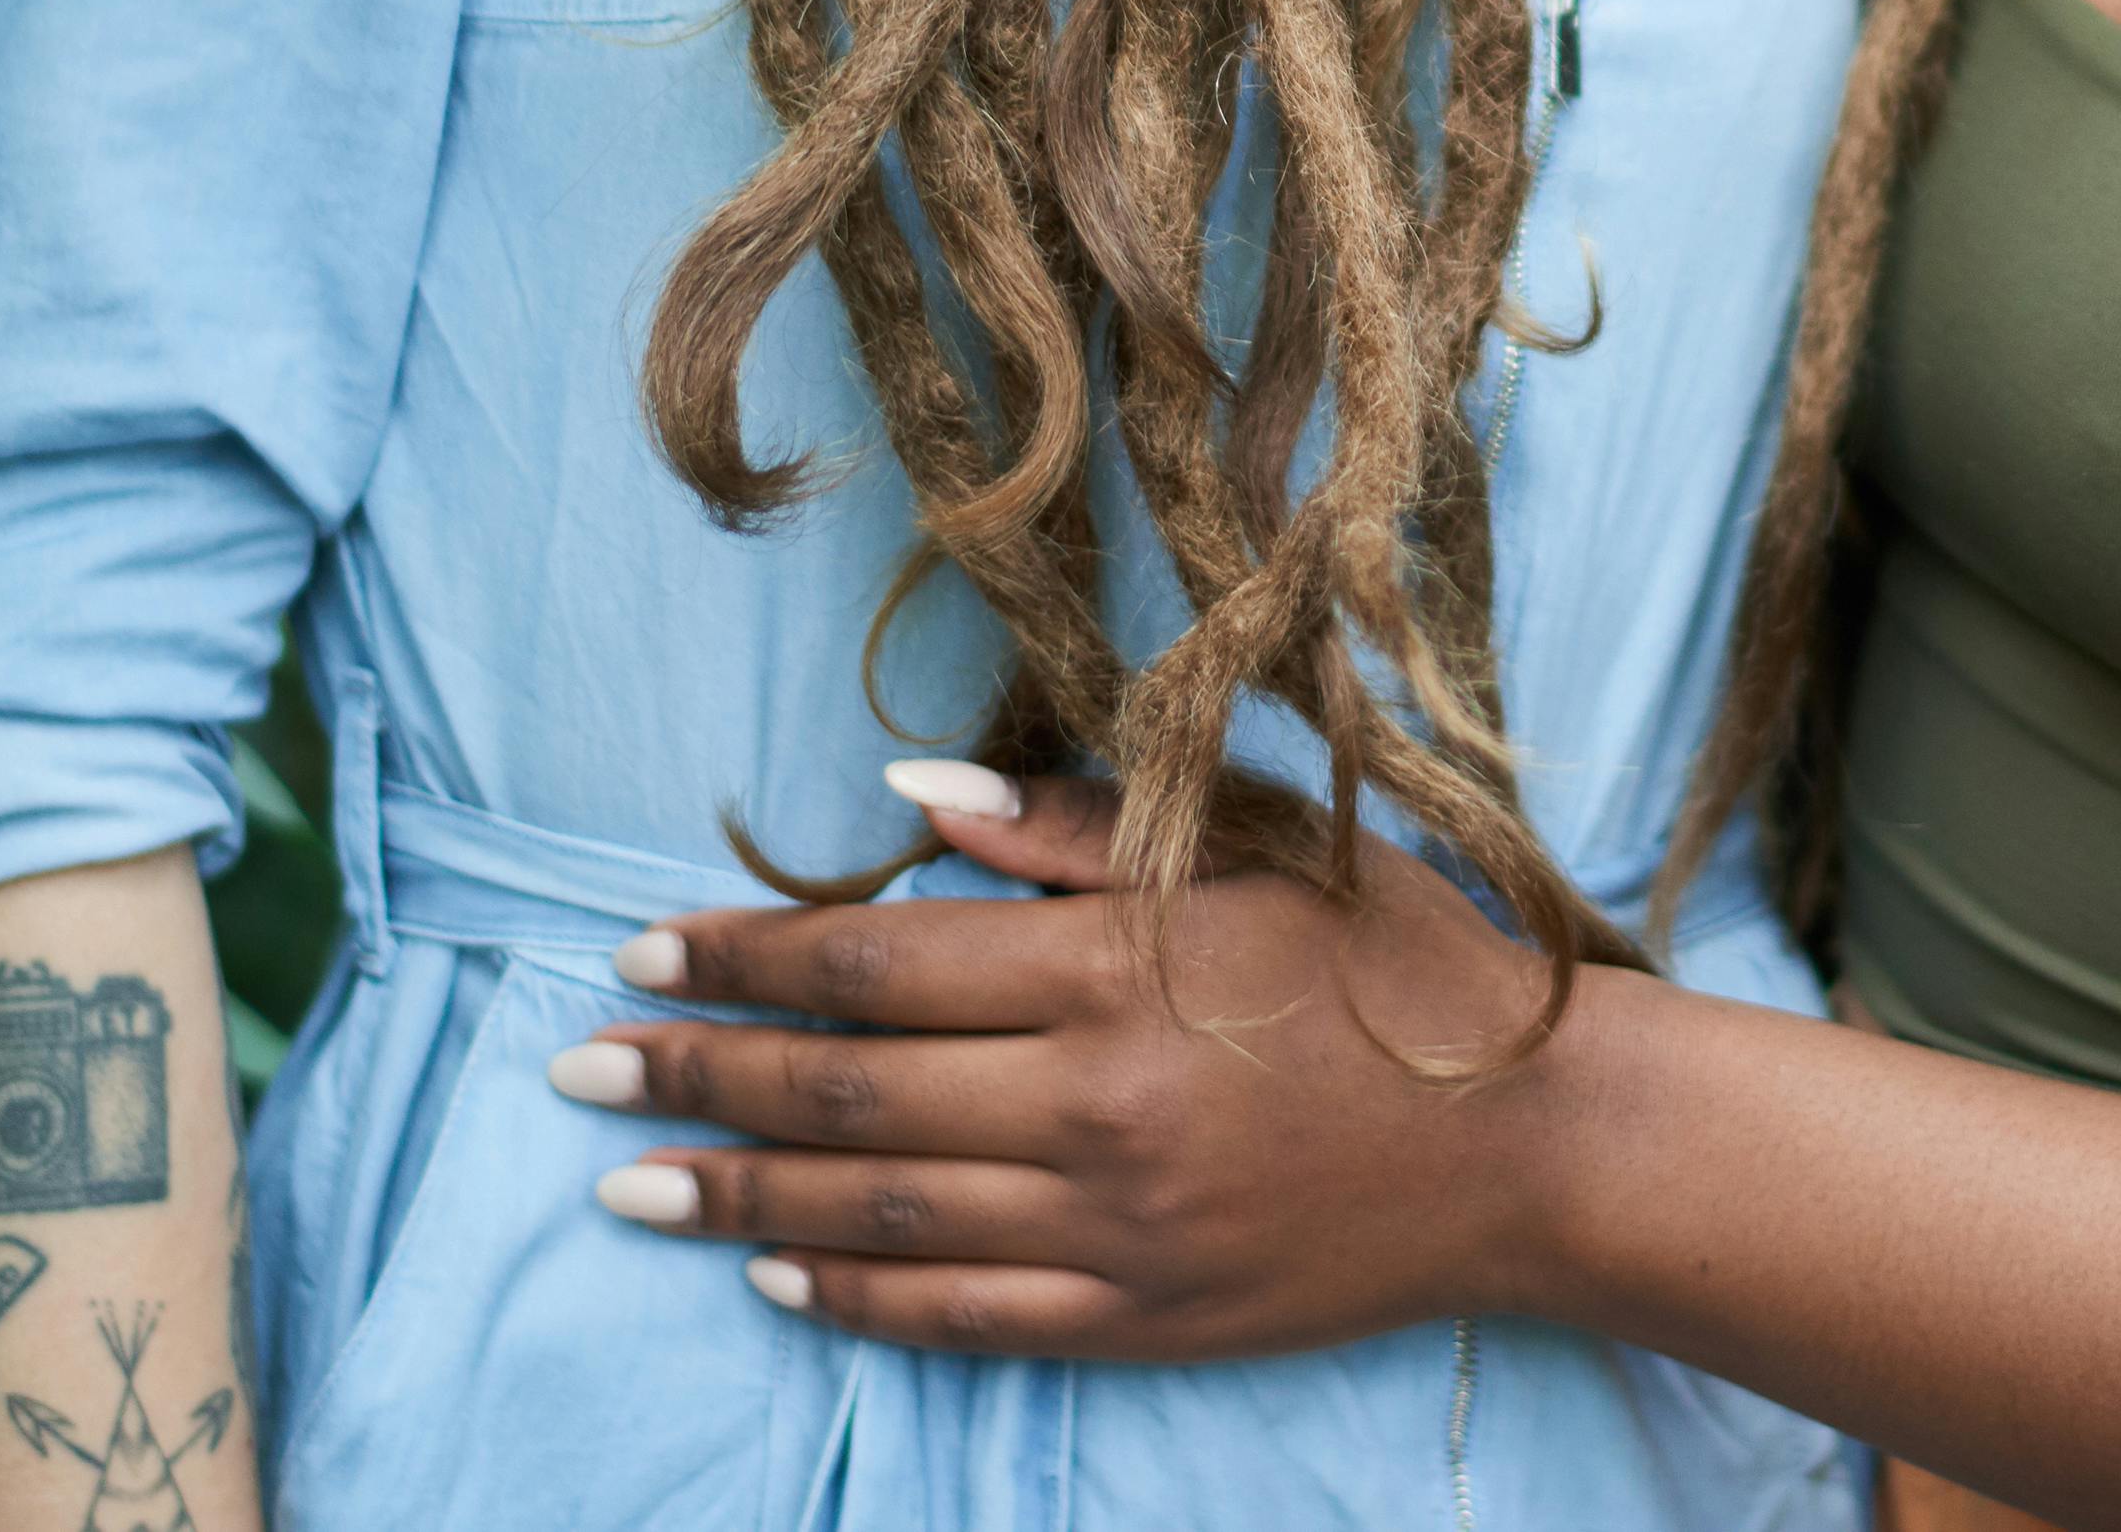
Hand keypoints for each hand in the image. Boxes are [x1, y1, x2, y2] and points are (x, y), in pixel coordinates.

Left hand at [545, 772, 1580, 1360]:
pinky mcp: (1143, 1316)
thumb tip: (898, 803)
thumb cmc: (1402, 961)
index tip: (641, 949)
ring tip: (627, 1179)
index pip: (876, 965)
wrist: (1539, 1142)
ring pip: (876, 1213)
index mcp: (1118, 965)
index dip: (744, 960)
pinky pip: (962, 1314)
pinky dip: (854, 1295)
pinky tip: (772, 1275)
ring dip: (733, 1198)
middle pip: (846, 1095)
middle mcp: (1098, 1101)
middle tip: (581, 1069)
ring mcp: (1116, 1224)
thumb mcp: (1256, 846)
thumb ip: (1070, 825)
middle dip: (696, 1076)